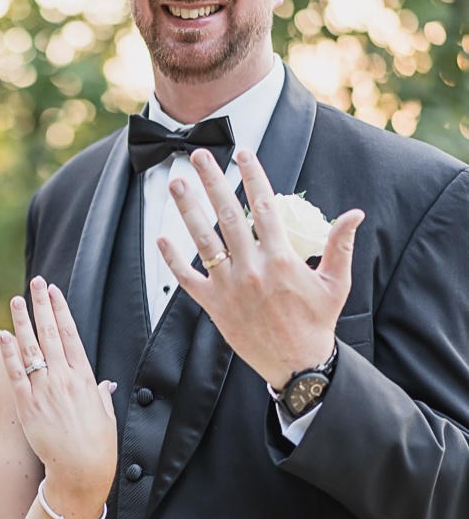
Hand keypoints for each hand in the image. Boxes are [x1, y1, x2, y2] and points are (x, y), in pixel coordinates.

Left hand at [0, 277, 116, 503]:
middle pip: (50, 333)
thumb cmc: (97, 447)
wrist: (81, 472)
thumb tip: (103, 386)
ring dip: (22, 321)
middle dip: (42, 305)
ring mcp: (44, 390)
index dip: (61, 311)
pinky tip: (3, 335)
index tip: (55, 292)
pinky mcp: (28, 406)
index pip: (70, 335)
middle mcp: (64, 379)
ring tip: (16, 300)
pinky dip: (8, 353)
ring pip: (31, 348)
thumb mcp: (106, 415)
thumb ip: (101, 395)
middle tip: (36, 282)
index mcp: (85, 378)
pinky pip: (16, 374)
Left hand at [159, 148, 363, 388]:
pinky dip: (174, 260)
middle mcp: (253, 269)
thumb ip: (341, 245)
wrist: (297, 364)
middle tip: (200, 155)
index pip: (264, 206)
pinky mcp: (214, 306)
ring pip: (204, 241)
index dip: (253, 176)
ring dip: (188, 210)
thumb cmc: (317, 322)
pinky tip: (162, 238)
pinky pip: (188, 279)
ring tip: (177, 184)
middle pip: (229, 214)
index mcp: (282, 259)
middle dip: (213, 181)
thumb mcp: (336, 282)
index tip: (243, 154)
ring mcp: (230, 287)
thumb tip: (355, 214)